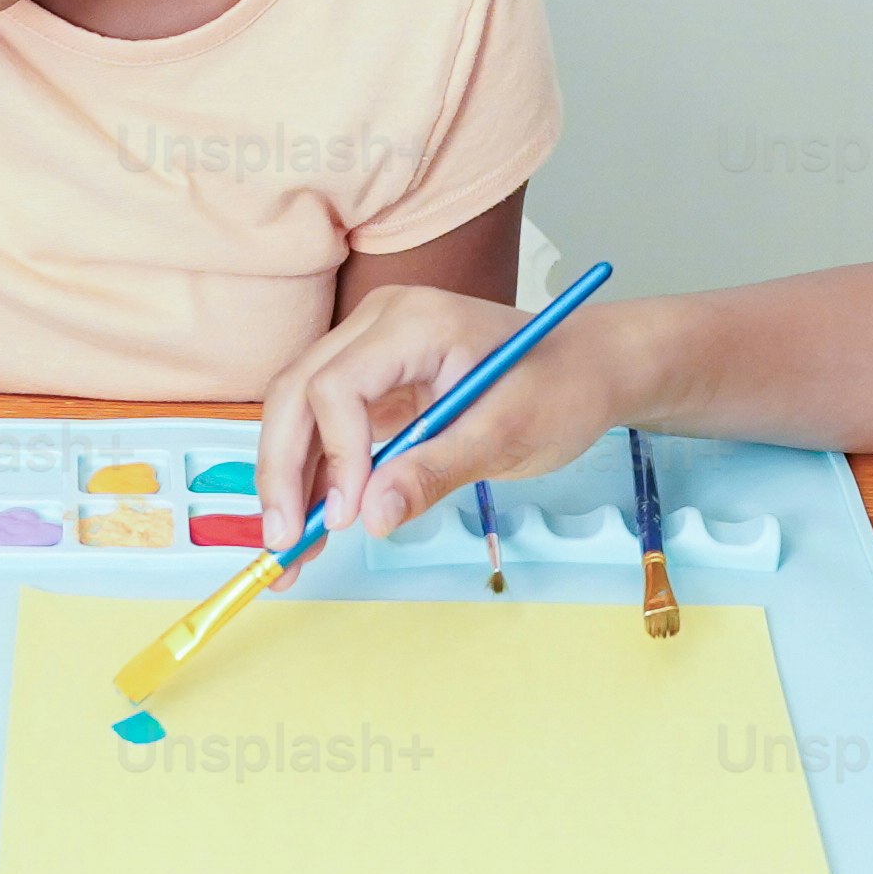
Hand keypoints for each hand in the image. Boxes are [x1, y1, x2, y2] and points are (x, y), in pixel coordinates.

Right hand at [260, 280, 632, 550]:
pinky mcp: (373, 387)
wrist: (590, 367)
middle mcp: (376, 327)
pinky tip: (315, 528)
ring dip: (290, 482)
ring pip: (298, 414)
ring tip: (292, 551)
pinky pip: (326, 430)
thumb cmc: (561, 387)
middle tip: (285, 543)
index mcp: (413, 322)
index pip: (336, 384)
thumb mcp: (507, 435)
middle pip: (295, 393)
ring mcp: (370, 354)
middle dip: (282, 471)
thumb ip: (435, 471)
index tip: (352, 517)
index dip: (335, 455)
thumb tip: (371, 518)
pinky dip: (317, 480)